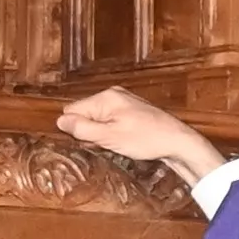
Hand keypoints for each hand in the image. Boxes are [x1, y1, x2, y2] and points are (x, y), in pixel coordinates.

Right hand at [55, 87, 227, 184]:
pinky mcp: (132, 110)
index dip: (76, 129)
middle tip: (105, 143)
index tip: (90, 141)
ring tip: (118, 143)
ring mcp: (124, 101)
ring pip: (98, 118)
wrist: (178, 141)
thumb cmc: (147, 139)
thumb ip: (83, 129)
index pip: (72, 110)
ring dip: (102, 133)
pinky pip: (110, 120)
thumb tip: (60, 121)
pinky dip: (113, 131)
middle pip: (84, 113)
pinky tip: (125, 140)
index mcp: (105, 97)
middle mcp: (113, 94)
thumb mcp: (110, 137)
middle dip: (89, 131)